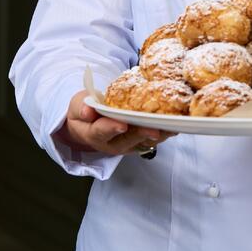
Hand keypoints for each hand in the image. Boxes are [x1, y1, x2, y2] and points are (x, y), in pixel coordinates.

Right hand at [55, 90, 174, 155]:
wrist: (89, 123)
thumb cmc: (85, 111)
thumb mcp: (77, 105)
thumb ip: (81, 107)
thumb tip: (87, 111)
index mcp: (93, 133)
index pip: (101, 132)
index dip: (111, 128)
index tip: (121, 125)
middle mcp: (110, 144)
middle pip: (126, 141)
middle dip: (140, 135)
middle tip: (153, 129)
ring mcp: (125, 146)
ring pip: (142, 143)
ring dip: (157, 136)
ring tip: (170, 128)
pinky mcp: (137, 144)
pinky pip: (151, 141)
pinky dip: (162, 135)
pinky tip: (174, 127)